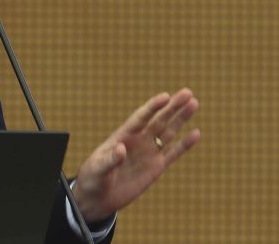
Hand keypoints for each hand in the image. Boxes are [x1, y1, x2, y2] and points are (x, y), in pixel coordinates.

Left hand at [72, 88, 200, 221]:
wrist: (98, 196)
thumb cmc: (93, 178)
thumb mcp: (98, 168)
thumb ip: (110, 159)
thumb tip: (121, 149)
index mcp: (122, 136)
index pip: (140, 118)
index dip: (152, 107)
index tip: (166, 96)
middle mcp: (138, 140)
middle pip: (158, 120)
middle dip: (173, 107)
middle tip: (187, 92)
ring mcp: (148, 152)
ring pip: (168, 132)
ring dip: (181, 119)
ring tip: (194, 103)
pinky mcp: (156, 167)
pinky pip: (173, 153)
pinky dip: (185, 144)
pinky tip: (196, 133)